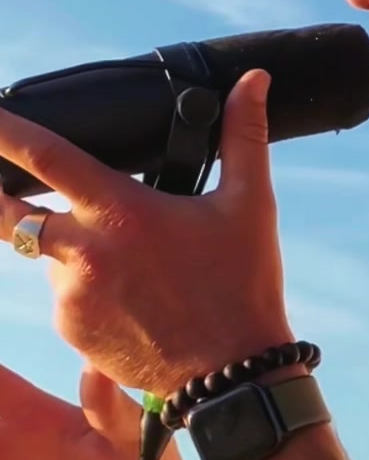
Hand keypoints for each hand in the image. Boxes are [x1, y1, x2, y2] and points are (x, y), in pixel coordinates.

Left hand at [0, 71, 293, 398]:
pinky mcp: (73, 332)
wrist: (232, 378)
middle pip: (8, 212)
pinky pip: (66, 295)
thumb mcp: (250, 205)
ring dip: (68, 245)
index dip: (5, 131)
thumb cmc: (243, 286)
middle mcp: (84, 253)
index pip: (45, 158)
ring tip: (131, 259)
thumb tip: (253, 81)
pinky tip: (132, 295)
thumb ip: (243, 136)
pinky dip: (85, 285)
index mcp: (121, 213)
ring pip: (47, 254)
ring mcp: (72, 297)